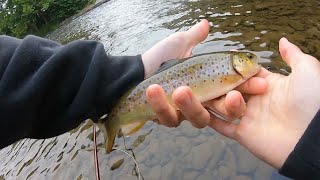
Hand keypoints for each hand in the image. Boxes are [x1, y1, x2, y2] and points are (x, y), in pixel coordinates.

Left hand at [144, 20, 266, 128]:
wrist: (135, 72)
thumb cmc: (159, 59)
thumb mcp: (179, 45)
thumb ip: (194, 38)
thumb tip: (206, 23)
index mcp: (210, 85)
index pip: (235, 90)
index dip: (248, 88)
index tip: (261, 83)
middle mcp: (202, 102)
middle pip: (224, 112)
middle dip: (232, 106)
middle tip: (233, 96)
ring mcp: (185, 113)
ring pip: (198, 118)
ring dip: (191, 104)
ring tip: (180, 89)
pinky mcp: (167, 118)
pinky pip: (169, 118)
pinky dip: (161, 106)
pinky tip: (154, 90)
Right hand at [209, 38, 319, 168]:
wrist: (312, 138)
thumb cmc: (313, 102)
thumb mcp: (307, 71)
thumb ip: (293, 55)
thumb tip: (282, 40)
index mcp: (268, 85)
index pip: (244, 74)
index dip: (234, 68)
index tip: (220, 63)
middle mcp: (257, 101)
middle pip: (231, 89)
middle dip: (224, 84)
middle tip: (217, 80)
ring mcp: (249, 118)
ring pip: (224, 106)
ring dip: (219, 100)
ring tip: (229, 98)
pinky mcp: (244, 134)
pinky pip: (222, 126)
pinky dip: (211, 119)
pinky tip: (201, 110)